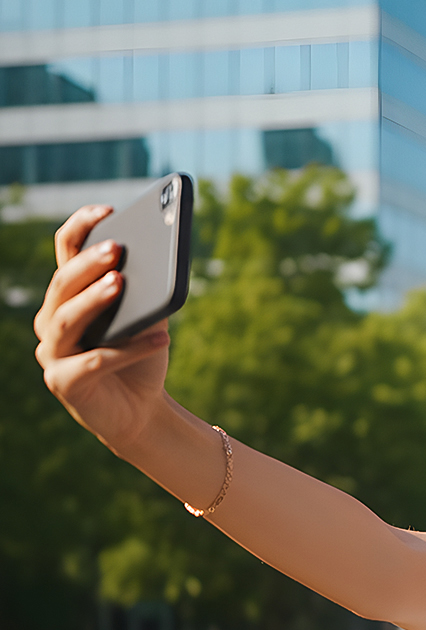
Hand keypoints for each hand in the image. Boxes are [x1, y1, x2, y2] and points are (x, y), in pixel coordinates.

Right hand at [35, 205, 172, 451]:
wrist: (142, 413)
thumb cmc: (141, 358)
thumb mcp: (148, 320)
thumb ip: (146, 293)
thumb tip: (158, 262)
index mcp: (67, 297)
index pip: (64, 252)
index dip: (80, 227)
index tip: (108, 208)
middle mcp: (50, 321)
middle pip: (62, 284)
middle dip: (88, 263)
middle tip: (116, 248)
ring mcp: (52, 354)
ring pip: (66, 320)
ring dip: (94, 299)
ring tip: (121, 282)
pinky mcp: (64, 384)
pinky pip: (94, 362)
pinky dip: (128, 350)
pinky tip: (161, 339)